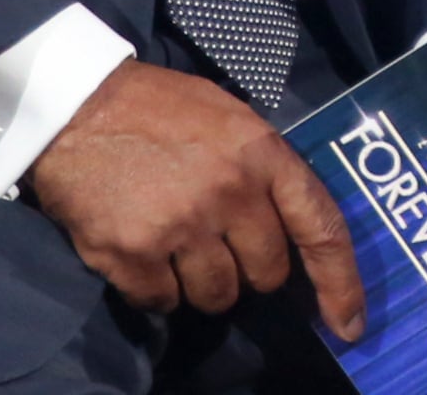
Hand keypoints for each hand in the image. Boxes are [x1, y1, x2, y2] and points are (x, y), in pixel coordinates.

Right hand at [24, 61, 366, 344]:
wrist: (77, 103)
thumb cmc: (159, 108)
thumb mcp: (231, 118)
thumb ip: (264, 168)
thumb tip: (291, 229)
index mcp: (262, 154)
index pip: (321, 228)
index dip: (341, 285)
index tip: (349, 324)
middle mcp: (229, 192)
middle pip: (266, 274)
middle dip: (250, 270)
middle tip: (220, 243)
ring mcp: (181, 226)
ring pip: (217, 297)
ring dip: (202, 284)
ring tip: (178, 245)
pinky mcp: (132, 252)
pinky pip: (162, 303)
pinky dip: (156, 290)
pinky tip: (144, 254)